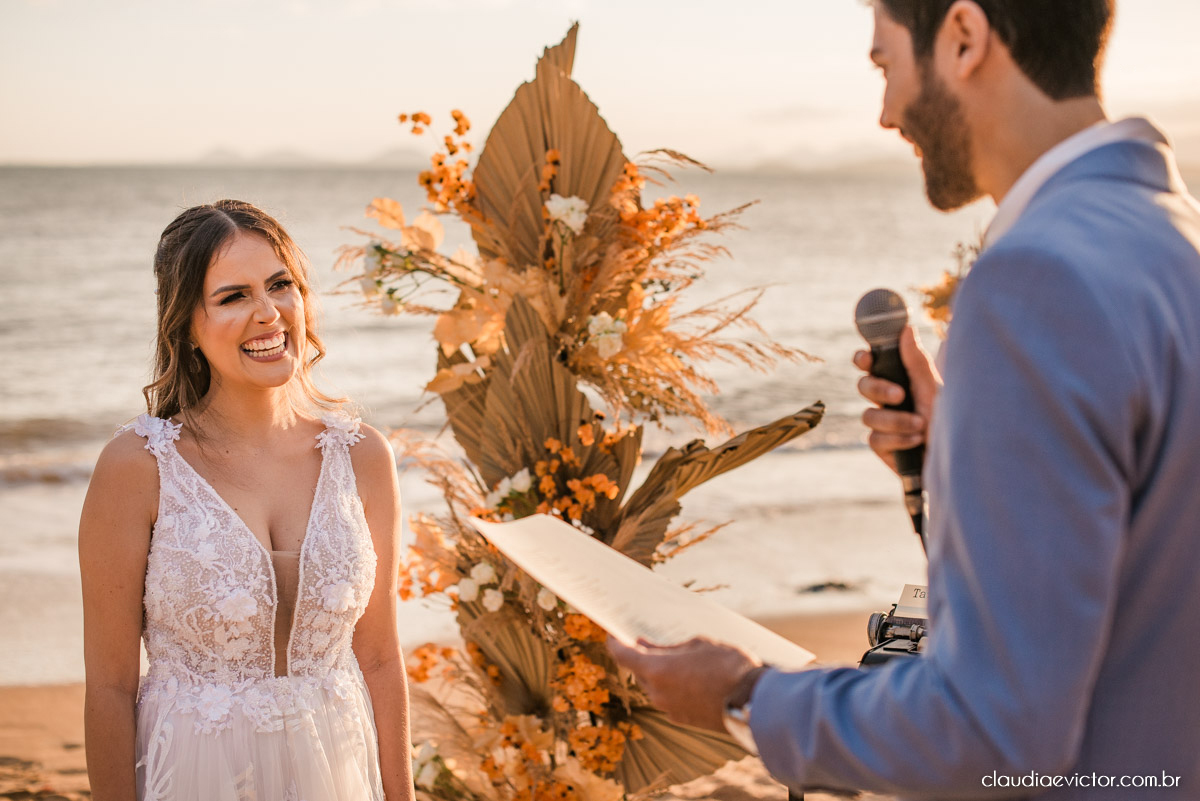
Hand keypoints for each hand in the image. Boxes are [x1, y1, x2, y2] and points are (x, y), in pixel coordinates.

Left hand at [606, 635, 758, 731]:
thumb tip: (649, 646)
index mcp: (656, 670)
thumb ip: (669, 647)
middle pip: (638, 671)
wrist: (753, 701)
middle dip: (642, 657)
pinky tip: (689, 678)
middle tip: (650, 642)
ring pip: (654, 686)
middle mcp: (657, 693)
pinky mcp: (682, 719)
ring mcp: (668, 709)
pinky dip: (671, 687)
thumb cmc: (727, 665)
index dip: (614, 642)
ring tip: (677, 659)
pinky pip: (668, 699)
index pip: (622, 655)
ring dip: (659, 673)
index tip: (612, 634)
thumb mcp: (698, 644)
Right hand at [853, 325, 941, 474]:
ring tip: (921, 426)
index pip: (874, 365)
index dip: (863, 359)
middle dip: (878, 389)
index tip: (866, 358)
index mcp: (903, 381)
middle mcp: (890, 401)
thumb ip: (917, 362)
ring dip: (896, 420)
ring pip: (868, 415)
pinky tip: (915, 442)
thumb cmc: (952, 422)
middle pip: (863, 386)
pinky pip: (875, 438)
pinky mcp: (883, 446)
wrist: (958, 458)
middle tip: (900, 395)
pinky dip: (897, 439)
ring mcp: (884, 424)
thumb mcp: (934, 389)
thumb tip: (907, 329)